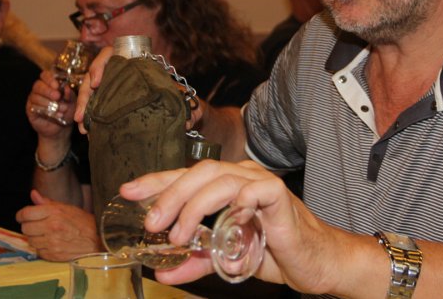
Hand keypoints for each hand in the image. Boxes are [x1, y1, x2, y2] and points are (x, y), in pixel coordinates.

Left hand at [16, 189, 101, 261]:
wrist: (97, 239)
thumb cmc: (82, 222)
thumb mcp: (66, 207)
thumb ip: (47, 202)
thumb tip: (33, 194)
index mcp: (54, 212)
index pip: (26, 213)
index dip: (21, 215)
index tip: (22, 216)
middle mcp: (51, 227)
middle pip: (25, 228)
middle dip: (29, 226)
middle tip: (37, 226)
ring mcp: (51, 242)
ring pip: (30, 241)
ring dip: (36, 238)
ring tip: (47, 235)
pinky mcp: (53, 255)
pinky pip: (38, 251)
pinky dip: (42, 248)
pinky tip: (52, 243)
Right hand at [26, 70, 74, 137]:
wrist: (61, 127)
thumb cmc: (67, 110)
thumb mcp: (72, 102)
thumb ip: (69, 94)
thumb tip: (66, 87)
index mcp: (49, 83)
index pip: (45, 75)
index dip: (49, 79)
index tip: (57, 85)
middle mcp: (39, 89)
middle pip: (38, 85)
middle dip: (48, 90)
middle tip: (57, 96)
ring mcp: (33, 99)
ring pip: (36, 97)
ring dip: (49, 103)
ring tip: (62, 109)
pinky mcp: (30, 110)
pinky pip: (34, 107)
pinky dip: (45, 111)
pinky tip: (56, 114)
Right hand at [73, 45, 203, 130]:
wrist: (185, 114)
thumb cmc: (185, 101)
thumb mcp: (188, 102)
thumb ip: (190, 109)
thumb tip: (187, 122)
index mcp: (137, 64)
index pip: (112, 54)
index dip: (101, 64)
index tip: (96, 82)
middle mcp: (123, 74)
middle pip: (95, 75)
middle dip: (84, 95)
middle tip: (80, 115)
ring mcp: (115, 89)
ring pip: (91, 93)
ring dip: (83, 109)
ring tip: (83, 129)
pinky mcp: (112, 105)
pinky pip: (95, 107)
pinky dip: (89, 119)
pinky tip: (88, 132)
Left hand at [120, 160, 343, 292]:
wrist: (316, 262)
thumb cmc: (274, 252)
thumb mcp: (226, 258)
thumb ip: (195, 261)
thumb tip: (161, 269)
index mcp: (224, 187)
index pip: (184, 176)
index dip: (156, 181)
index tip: (127, 191)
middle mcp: (240, 178)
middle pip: (198, 173)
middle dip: (170, 194)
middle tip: (151, 222)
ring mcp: (260, 183)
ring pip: (220, 179)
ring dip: (195, 205)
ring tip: (180, 234)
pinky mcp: (279, 197)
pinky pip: (257, 190)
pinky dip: (239, 202)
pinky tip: (229, 219)